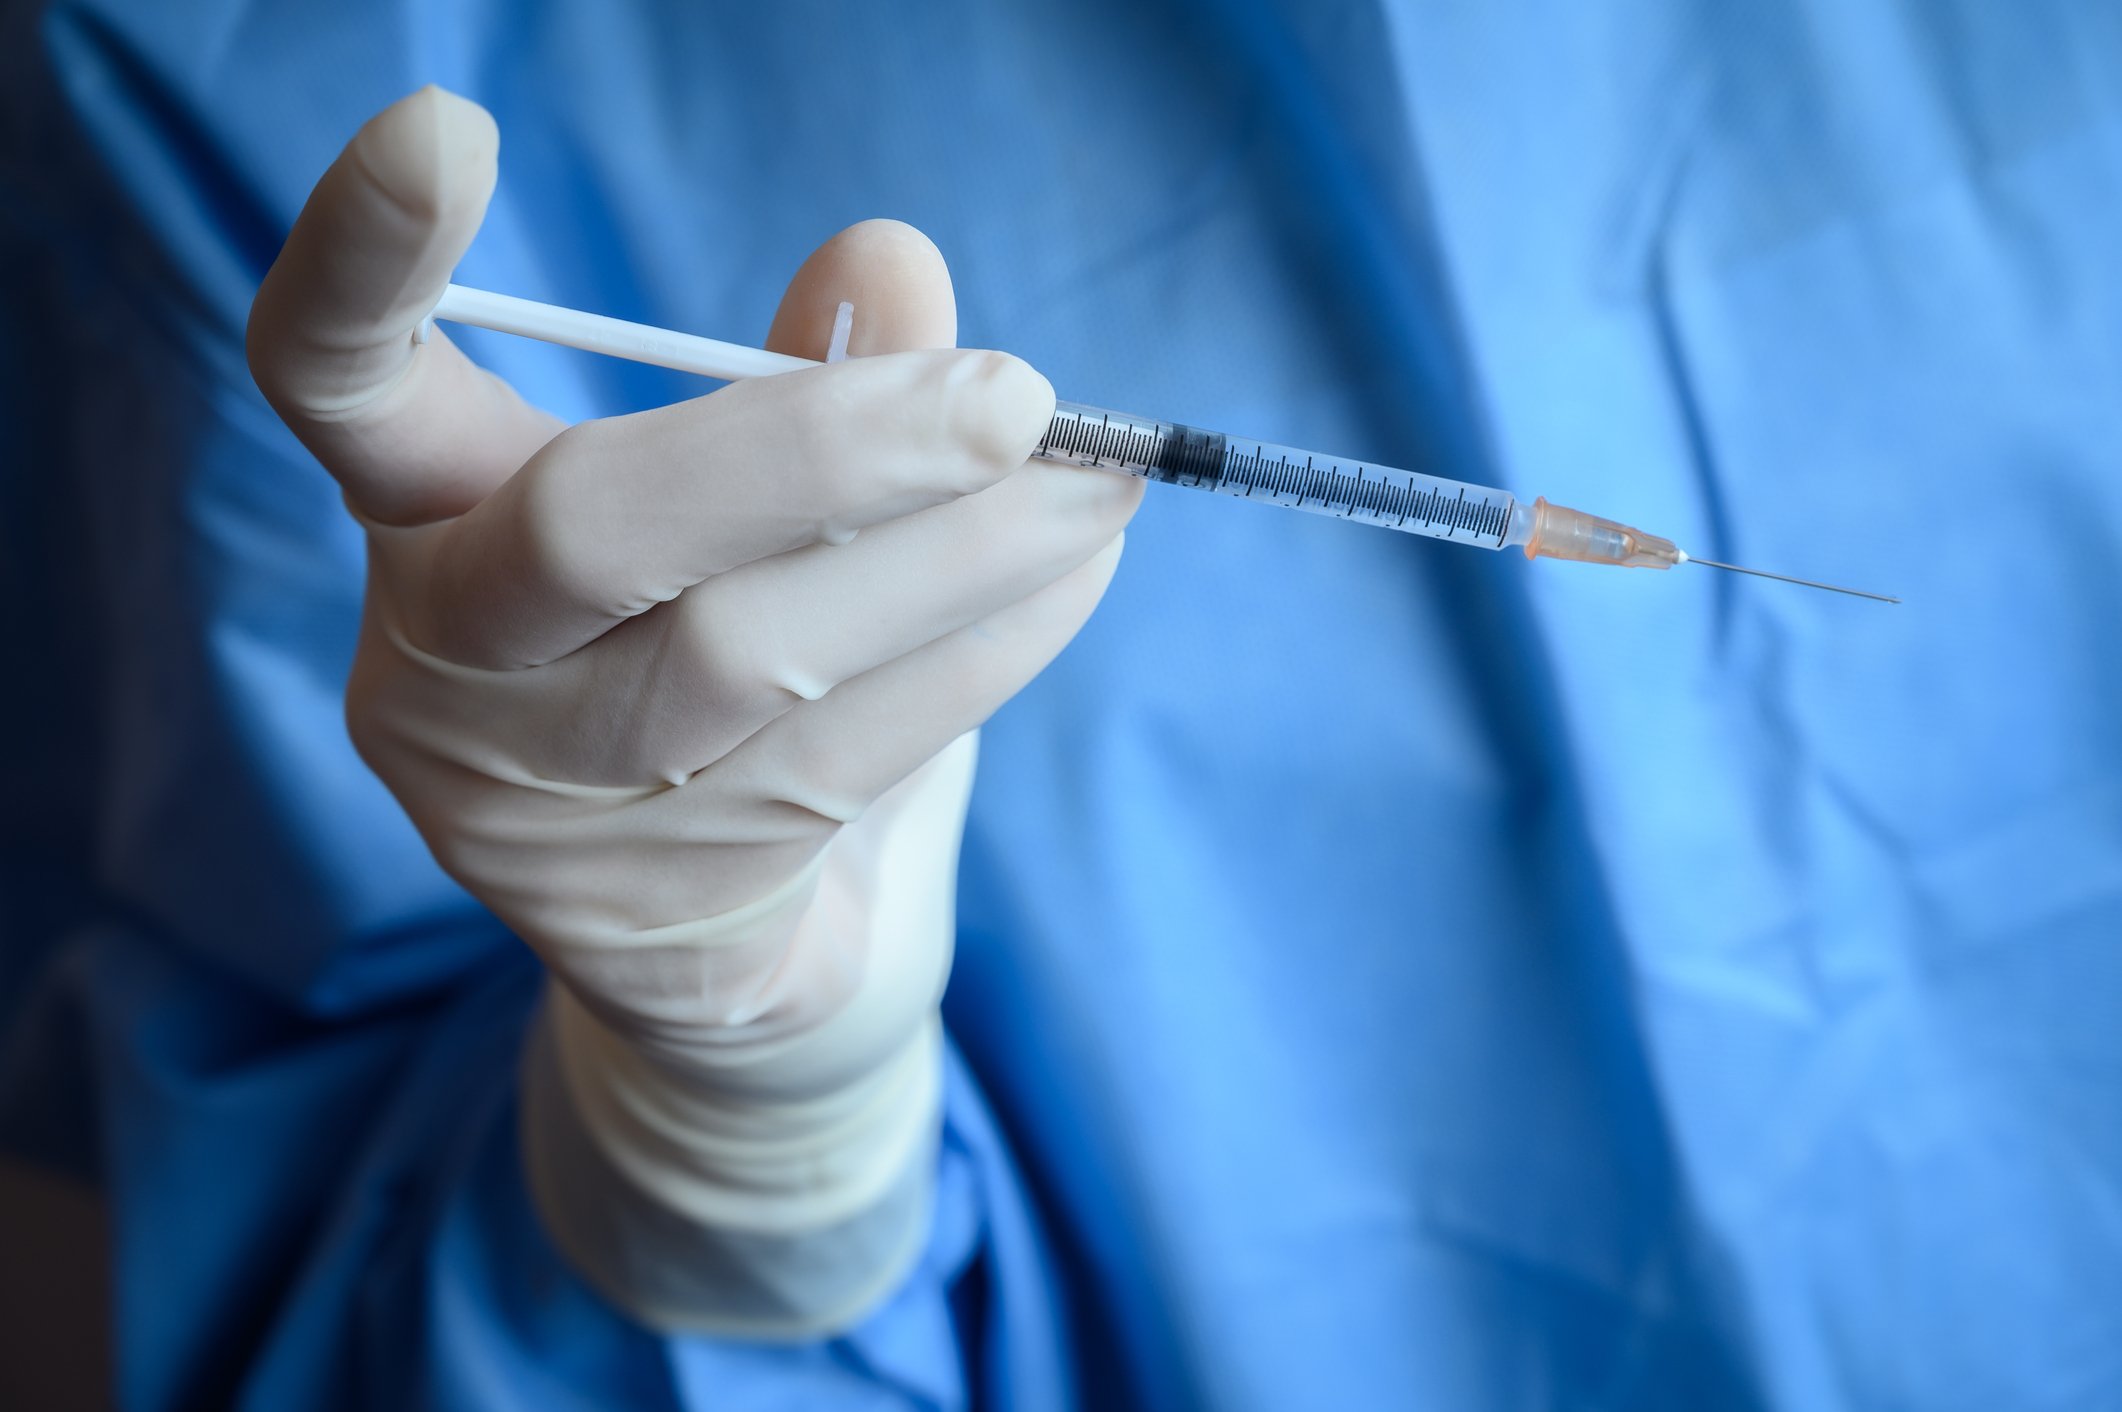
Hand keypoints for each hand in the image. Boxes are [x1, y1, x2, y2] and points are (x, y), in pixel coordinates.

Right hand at [246, 86, 1140, 1333]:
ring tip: (1101, 486)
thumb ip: (791, 379)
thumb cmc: (705, 655)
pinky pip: (849, 755)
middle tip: (1011, 396)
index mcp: (423, 516)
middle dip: (821, 447)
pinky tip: (1072, 575)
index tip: (443, 124)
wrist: (702, 941)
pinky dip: (983, 650)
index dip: (361, 259)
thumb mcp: (734, 511)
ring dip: (960, 559)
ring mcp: (536, 806)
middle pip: (595, 526)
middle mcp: (449, 663)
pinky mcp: (649, 914)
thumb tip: (891, 258)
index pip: (334, 377)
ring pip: (752, 658)